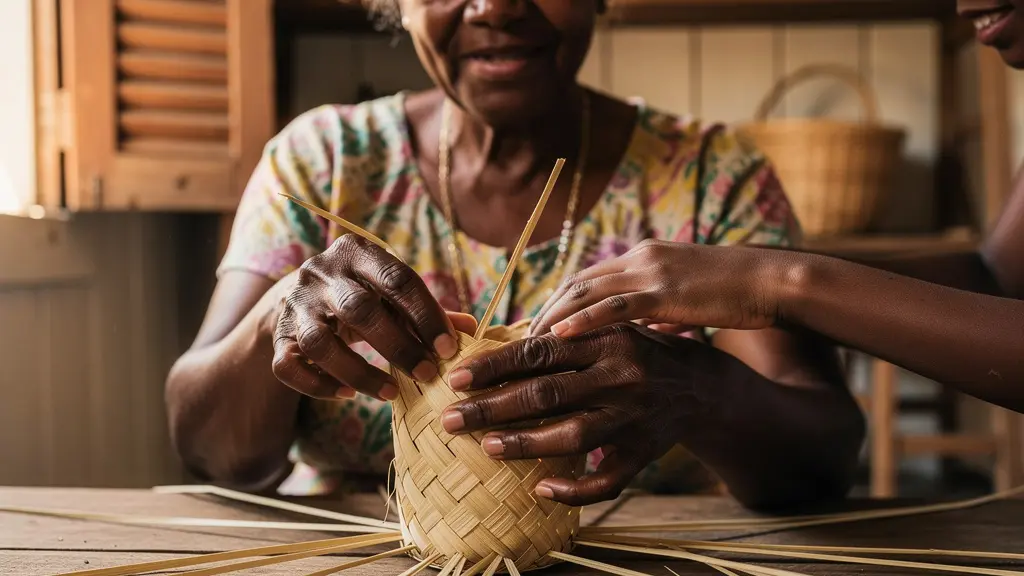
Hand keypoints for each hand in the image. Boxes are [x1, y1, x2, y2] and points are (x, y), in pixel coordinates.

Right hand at [271, 234, 476, 400]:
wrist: (297, 294)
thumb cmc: (361, 294)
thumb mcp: (391, 293)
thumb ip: (426, 310)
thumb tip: (472, 330)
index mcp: (357, 252)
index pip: (397, 279)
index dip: (425, 315)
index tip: (448, 349)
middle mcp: (321, 273)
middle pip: (357, 309)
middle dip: (396, 346)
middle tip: (426, 374)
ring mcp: (295, 304)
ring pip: (320, 342)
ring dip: (359, 372)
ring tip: (391, 394)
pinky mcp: (277, 335)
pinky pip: (289, 366)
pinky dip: (319, 385)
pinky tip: (348, 395)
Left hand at [438, 323, 718, 505]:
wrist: (700, 385)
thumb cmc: (635, 352)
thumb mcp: (605, 330)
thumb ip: (559, 338)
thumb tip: (491, 344)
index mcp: (604, 339)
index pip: (539, 352)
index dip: (494, 365)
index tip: (455, 378)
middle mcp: (619, 376)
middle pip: (546, 394)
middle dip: (492, 407)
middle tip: (450, 418)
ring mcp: (633, 416)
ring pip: (573, 436)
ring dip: (525, 444)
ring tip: (486, 446)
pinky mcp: (644, 452)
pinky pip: (608, 480)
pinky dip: (573, 489)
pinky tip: (541, 490)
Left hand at [529, 239, 786, 337]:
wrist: (771, 281)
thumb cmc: (733, 294)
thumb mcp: (686, 299)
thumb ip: (658, 310)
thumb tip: (642, 331)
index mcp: (642, 258)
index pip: (586, 280)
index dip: (555, 305)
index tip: (532, 331)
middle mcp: (638, 259)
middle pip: (575, 283)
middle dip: (543, 312)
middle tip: (516, 343)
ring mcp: (650, 272)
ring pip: (585, 292)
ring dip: (552, 318)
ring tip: (526, 346)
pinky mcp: (665, 291)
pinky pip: (614, 307)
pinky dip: (583, 321)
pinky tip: (559, 338)